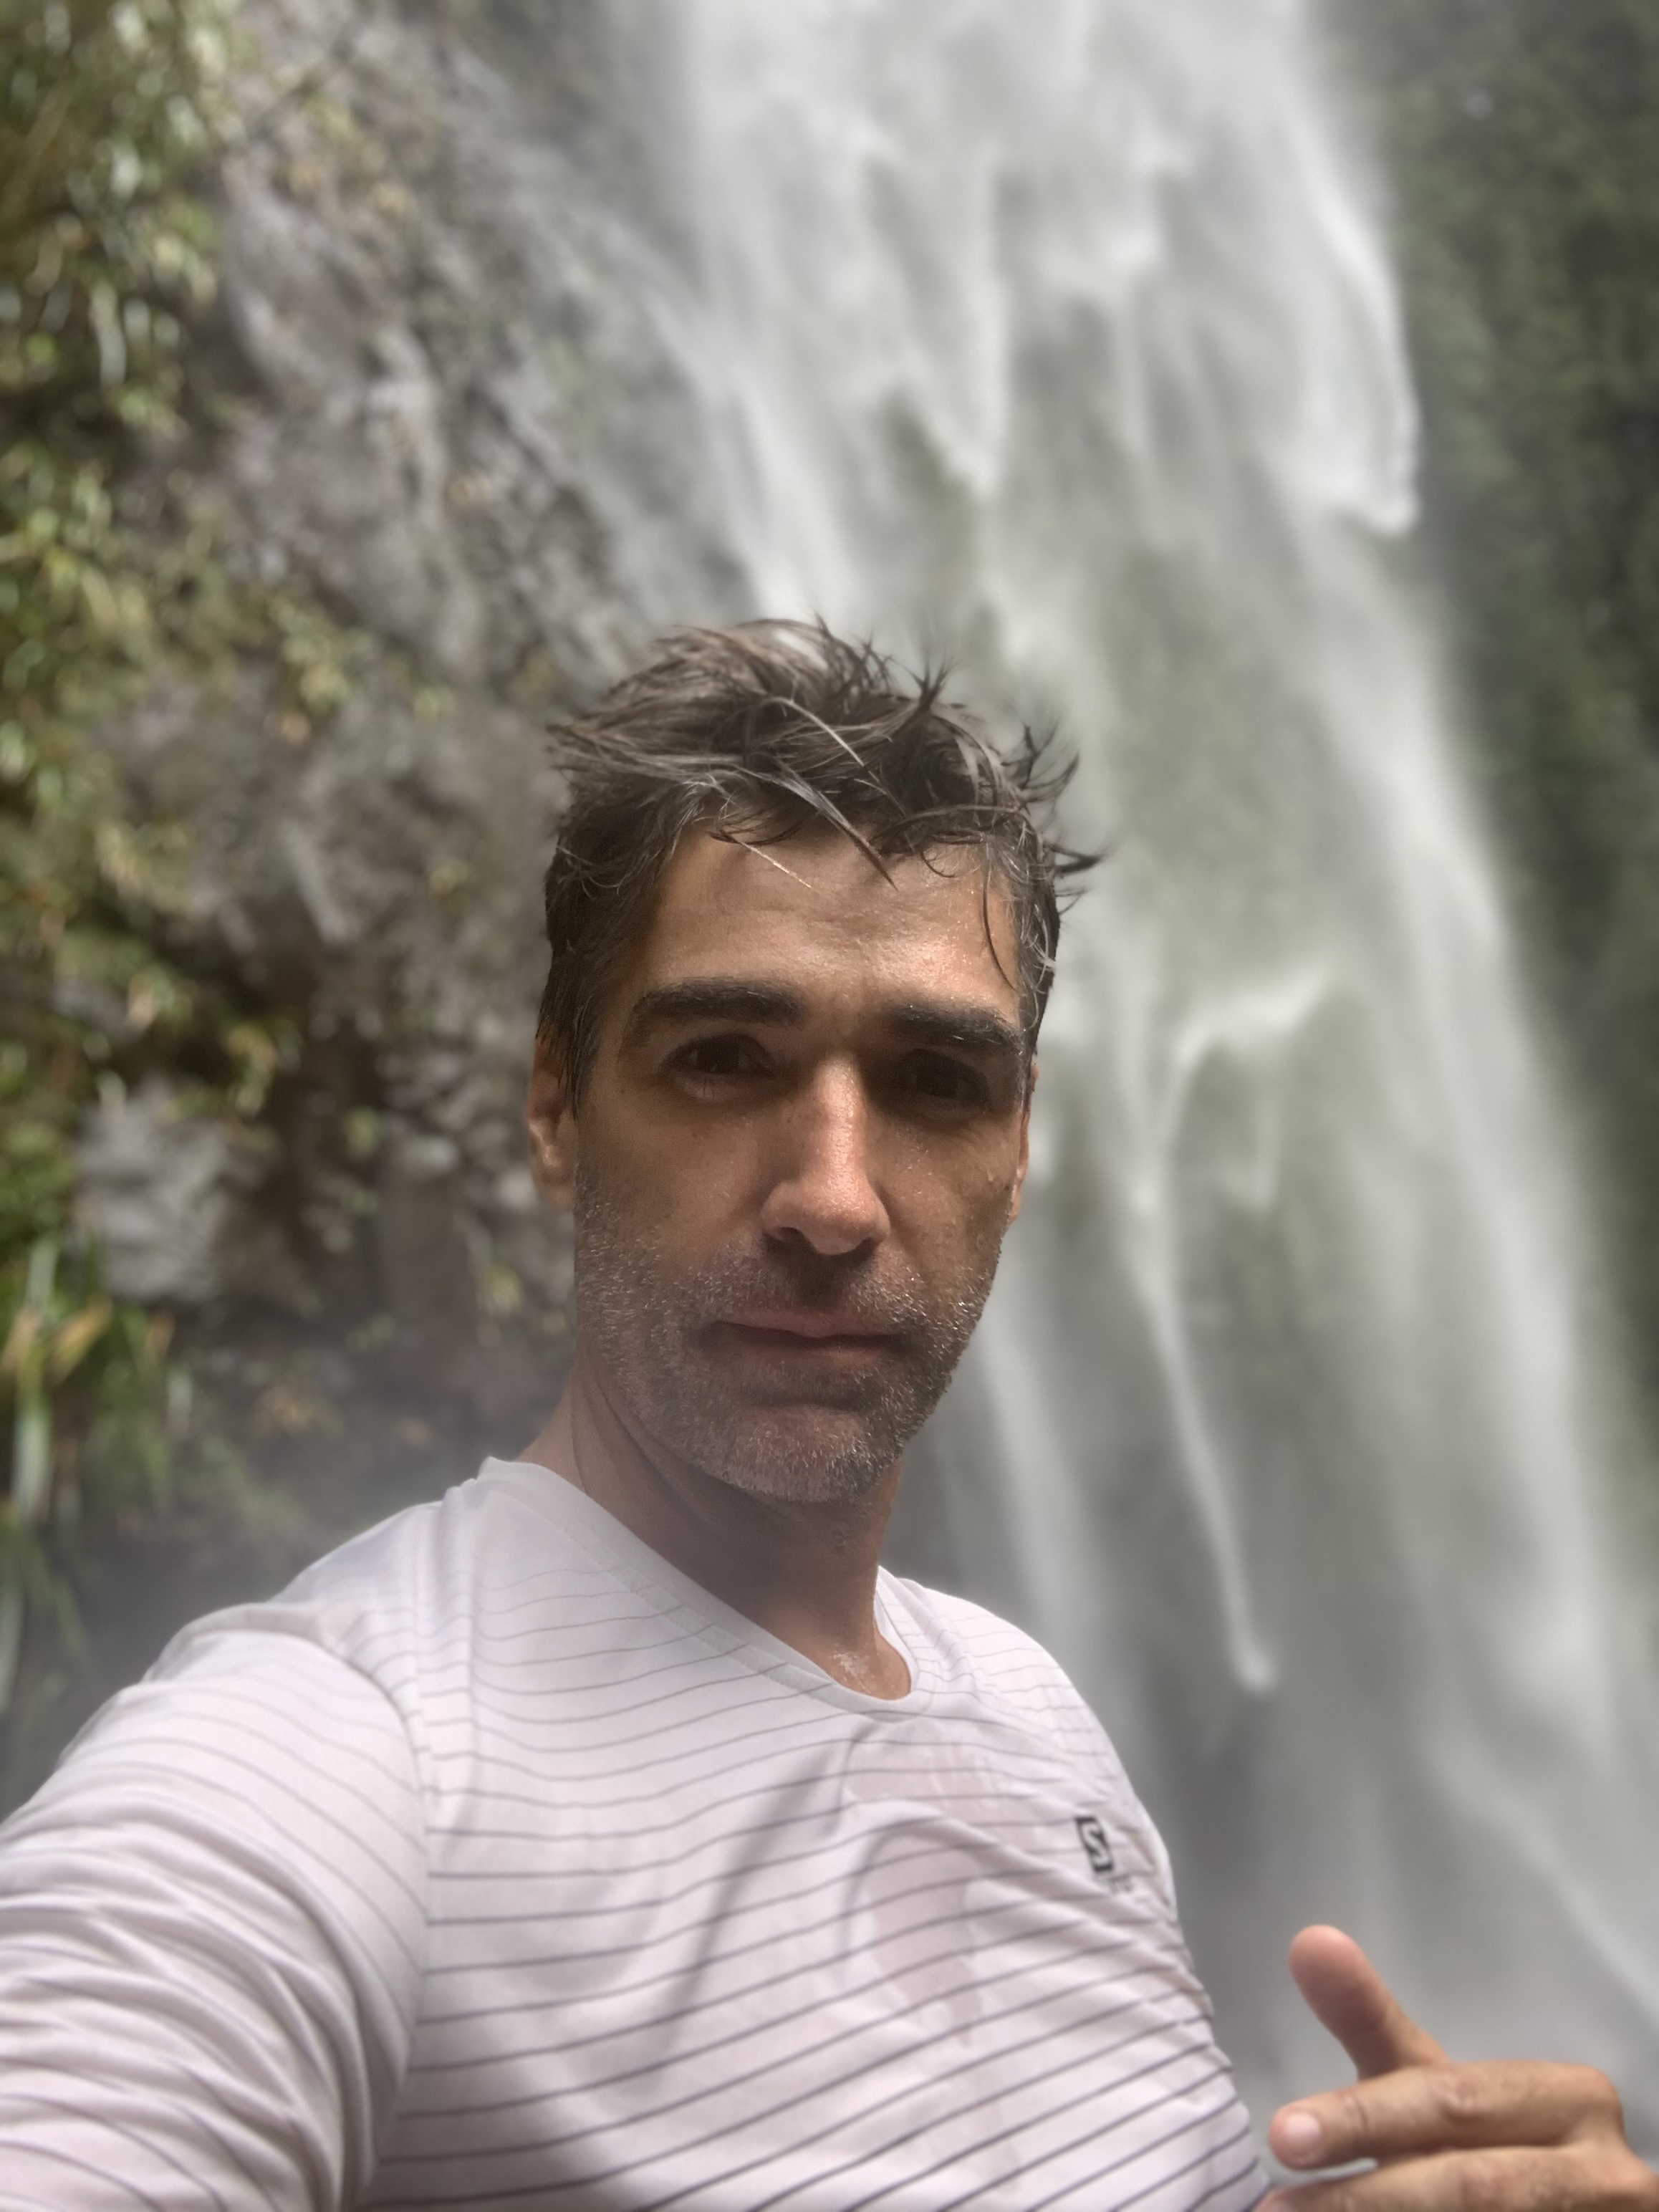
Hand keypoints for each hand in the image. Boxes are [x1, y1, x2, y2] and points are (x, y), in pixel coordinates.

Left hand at [1264, 1924, 1658, 2211]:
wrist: (1564, 2207)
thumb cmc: (1485, 2139)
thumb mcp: (1434, 2083)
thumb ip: (1373, 2021)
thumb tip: (1308, 1940)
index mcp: (1574, 2101)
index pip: (1454, 2102)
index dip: (1364, 2120)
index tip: (1282, 2137)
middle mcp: (1606, 2173)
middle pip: (1473, 2185)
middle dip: (1366, 2199)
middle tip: (1277, 2210)